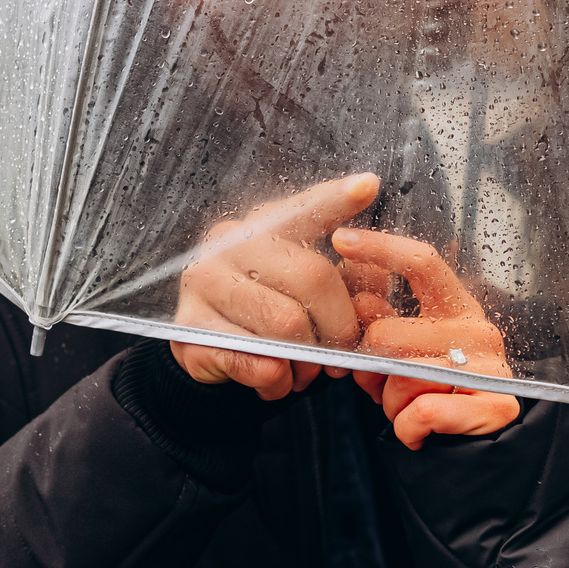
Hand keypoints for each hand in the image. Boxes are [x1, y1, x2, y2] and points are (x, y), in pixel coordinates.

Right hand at [172, 172, 380, 400]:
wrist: (207, 355)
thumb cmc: (266, 317)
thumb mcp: (307, 294)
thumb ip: (346, 282)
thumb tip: (377, 279)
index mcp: (263, 227)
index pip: (306, 208)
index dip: (337, 198)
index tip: (368, 186)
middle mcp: (229, 243)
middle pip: (313, 277)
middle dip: (340, 327)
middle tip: (342, 357)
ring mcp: (205, 282)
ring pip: (287, 325)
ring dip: (308, 362)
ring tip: (305, 373)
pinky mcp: (191, 328)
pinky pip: (260, 361)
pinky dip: (280, 381)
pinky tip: (277, 380)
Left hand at [329, 227, 518, 448]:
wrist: (472, 457)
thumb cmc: (429, 397)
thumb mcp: (399, 353)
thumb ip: (380, 323)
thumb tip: (358, 295)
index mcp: (455, 306)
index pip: (421, 263)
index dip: (380, 248)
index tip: (341, 239)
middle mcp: (478, 329)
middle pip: (387, 333)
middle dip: (370, 369)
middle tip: (381, 387)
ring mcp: (492, 366)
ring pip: (402, 377)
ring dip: (390, 404)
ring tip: (406, 410)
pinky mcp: (498, 404)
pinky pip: (423, 413)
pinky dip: (407, 430)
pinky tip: (419, 433)